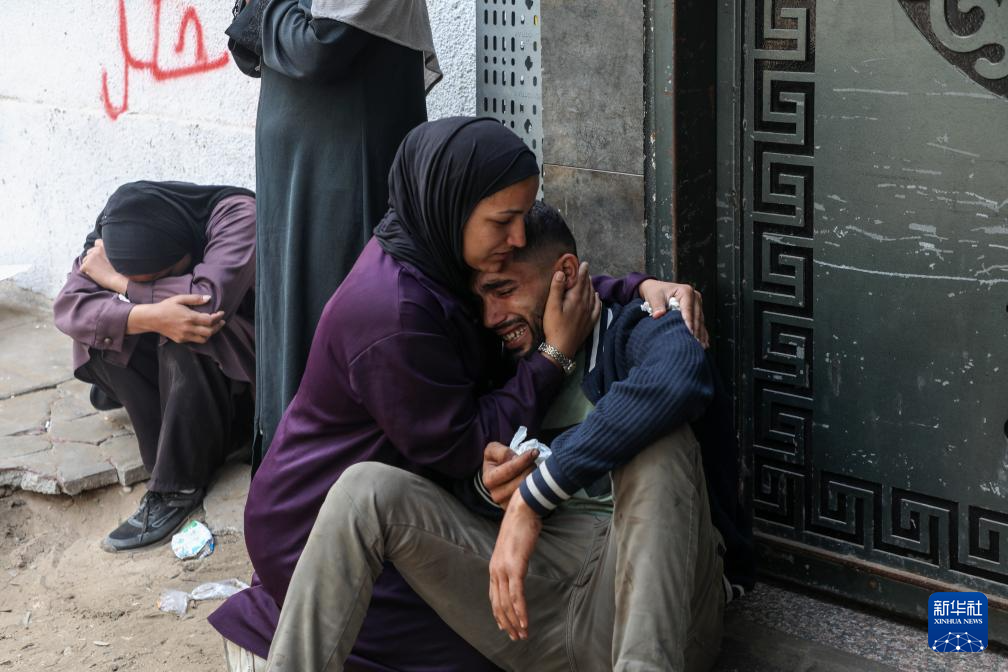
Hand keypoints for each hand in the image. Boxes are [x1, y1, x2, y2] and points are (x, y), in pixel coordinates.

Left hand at [80, 240, 127, 294]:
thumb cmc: (120, 271)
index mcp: (106, 246)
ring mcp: (91, 256)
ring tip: (99, 271)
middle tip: (100, 266)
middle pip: (89, 252)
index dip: (97, 249)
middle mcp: (97, 249)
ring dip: (89, 265)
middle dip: (92, 258)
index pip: (97, 242)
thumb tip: (99, 252)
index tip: (101, 256)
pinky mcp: (87, 264)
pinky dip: (87, 272)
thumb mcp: (117, 256)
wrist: (118, 280)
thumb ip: (108, 251)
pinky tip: (96, 274)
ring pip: (85, 260)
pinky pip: (82, 268)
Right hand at [129, 295, 224, 342]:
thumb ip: (195, 299)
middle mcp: (188, 328)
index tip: (221, 313)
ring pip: (204, 339)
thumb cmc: (165, 307)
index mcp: (189, 317)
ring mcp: (184, 336)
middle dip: (218, 326)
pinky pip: (195, 340)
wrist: (151, 318)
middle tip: (221, 321)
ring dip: (210, 333)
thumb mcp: (179, 299)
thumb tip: (209, 298)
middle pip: (209, 332)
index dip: (218, 317)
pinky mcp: (181, 340)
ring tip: (213, 327)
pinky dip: (201, 336)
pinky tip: (202, 330)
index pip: (209, 320)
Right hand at [482, 442, 536, 506]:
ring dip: (535, 480)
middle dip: (530, 470)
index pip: (509, 470)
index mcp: (489, 480)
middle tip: (534, 462)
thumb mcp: (493, 449)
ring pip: (526, 493)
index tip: (535, 452)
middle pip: (520, 483)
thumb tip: (515, 458)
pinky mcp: (517, 509)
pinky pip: (531, 501)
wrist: (498, 474)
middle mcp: (496, 495)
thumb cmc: (497, 460)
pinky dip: (537, 490)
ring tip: (535, 470)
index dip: (523, 460)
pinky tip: (537, 481)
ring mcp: (506, 504)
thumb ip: (501, 451)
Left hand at [489, 491, 541, 640]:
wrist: (522, 511)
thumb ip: (513, 560)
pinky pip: (517, 595)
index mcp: (494, 567)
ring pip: (507, 603)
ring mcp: (504, 570)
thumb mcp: (513, 548)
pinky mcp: (515, 567)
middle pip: (499, 604)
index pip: (494, 597)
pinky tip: (525, 621)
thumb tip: (518, 568)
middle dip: (507, 623)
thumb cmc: (520, 527)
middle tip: (516, 637)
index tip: (505, 627)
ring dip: (515, 621)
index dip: (499, 614)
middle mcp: (496, 571)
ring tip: (522, 634)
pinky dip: (521, 610)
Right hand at [542, 261, 601, 360]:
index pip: (581, 281)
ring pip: (593, 296)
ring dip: (591, 287)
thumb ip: (556, 289)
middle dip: (587, 277)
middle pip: (588, 287)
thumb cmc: (554, 327)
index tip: (584, 263)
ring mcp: (589, 314)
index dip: (582, 271)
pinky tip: (597, 297)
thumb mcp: (551, 306)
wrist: (562, 348)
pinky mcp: (590, 323)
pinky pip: (597, 308)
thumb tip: (561, 273)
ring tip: (589, 280)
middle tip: (585, 270)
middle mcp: (585, 305)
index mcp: (576, 299)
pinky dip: (598, 300)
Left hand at [638, 279, 708, 348]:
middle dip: (695, 331)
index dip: (688, 322)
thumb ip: (657, 305)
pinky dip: (702, 334)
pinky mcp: (698, 311)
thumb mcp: (654, 296)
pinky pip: (701, 324)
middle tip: (693, 344)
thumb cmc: (656, 292)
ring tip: (699, 347)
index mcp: (686, 291)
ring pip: (700, 322)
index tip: (689, 332)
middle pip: (696, 317)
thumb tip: (658, 315)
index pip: (688, 309)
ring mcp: (698, 305)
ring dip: (700, 334)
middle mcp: (695, 297)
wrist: (657, 290)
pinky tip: (703, 344)